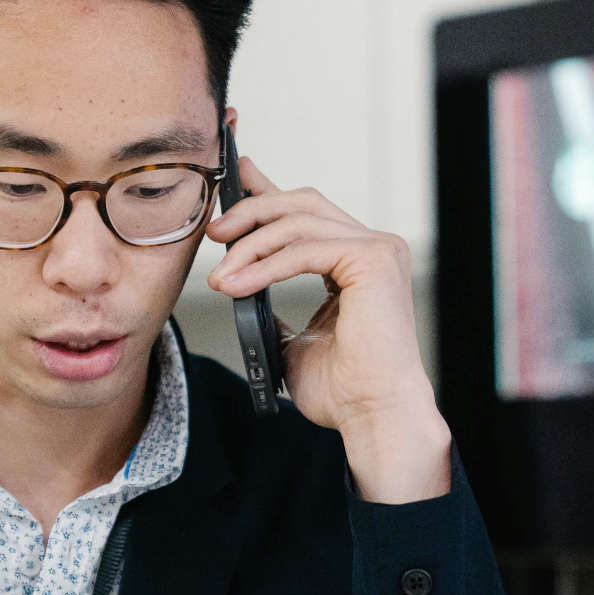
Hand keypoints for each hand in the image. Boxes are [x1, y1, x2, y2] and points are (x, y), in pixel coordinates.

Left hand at [206, 155, 451, 500]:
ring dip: (250, 245)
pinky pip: (304, 250)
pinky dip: (264, 266)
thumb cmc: (344, 390)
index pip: (307, 211)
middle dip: (251, 210)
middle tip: (214, 233)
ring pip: (298, 221)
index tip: (234, 178)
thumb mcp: (294, 342)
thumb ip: (275, 311)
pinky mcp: (374, 261)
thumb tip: (242, 293)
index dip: (267, 190)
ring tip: (219, 275)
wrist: (373, 415)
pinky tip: (237, 285)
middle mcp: (374, 246)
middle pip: (302, 202)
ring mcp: (379, 249)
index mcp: (359, 260)